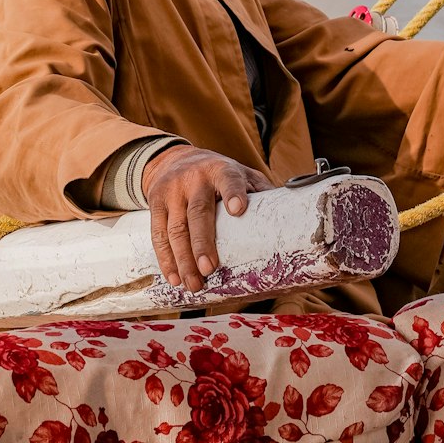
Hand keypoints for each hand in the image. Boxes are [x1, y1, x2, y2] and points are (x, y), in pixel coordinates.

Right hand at [141, 145, 273, 292]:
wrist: (174, 158)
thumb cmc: (217, 175)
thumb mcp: (240, 174)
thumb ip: (258, 191)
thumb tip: (288, 219)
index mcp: (222, 169)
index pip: (229, 179)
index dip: (233, 192)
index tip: (237, 209)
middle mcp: (195, 178)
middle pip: (198, 212)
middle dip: (202, 242)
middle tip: (209, 269)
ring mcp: (173, 189)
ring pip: (175, 228)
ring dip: (183, 259)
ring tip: (194, 284)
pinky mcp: (156, 201)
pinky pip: (158, 233)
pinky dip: (165, 258)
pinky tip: (174, 277)